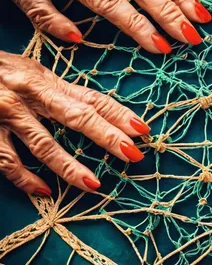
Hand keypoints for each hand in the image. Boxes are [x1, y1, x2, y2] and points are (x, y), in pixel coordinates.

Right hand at [0, 51, 149, 194]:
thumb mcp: (28, 73)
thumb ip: (58, 90)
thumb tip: (94, 106)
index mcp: (44, 80)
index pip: (91, 98)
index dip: (119, 114)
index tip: (144, 129)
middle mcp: (29, 94)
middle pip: (76, 117)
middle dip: (107, 137)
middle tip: (133, 154)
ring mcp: (5, 114)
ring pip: (42, 144)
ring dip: (70, 166)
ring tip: (94, 184)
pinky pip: (5, 160)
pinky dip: (24, 178)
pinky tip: (44, 191)